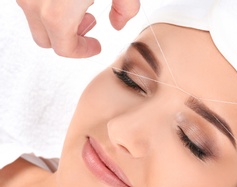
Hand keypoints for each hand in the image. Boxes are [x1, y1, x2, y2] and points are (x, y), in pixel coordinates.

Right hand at [17, 0, 139, 57]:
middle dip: (69, 39)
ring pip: (35, 20)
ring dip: (56, 22)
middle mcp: (33, 2)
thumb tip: (119, 24)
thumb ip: (125, 8)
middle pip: (45, 40)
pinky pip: (30, 2)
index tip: (96, 46)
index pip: (65, 49)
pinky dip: (46, 5)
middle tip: (89, 27)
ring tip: (79, 7)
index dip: (84, 51)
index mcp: (57, 13)